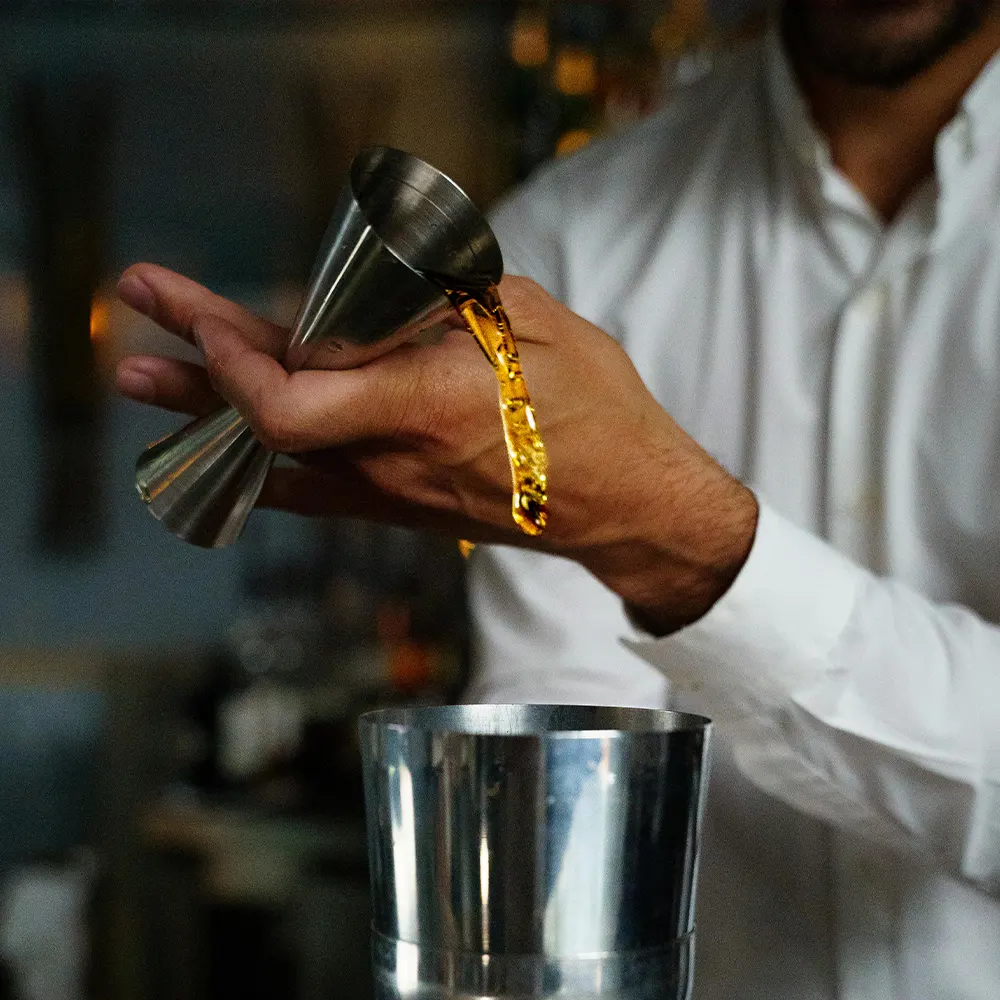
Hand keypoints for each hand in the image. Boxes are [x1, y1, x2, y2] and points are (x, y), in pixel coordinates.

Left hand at [116, 263, 757, 633]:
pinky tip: (219, 458)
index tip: (206, 321)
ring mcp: (395, 492)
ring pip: (276, 458)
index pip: (291, 402)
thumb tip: (389, 287)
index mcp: (429, 404)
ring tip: (146, 381)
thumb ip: (449, 299)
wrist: (629, 504)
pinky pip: (314, 492)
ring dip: (207, 417)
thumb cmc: (600, 412)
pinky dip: (259, 467)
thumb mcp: (536, 322)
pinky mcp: (404, 509)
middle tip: (137, 325)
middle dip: (195, 368)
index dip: (235, 362)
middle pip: (265, 425)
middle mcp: (395, 458)